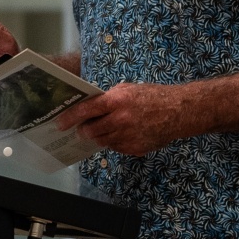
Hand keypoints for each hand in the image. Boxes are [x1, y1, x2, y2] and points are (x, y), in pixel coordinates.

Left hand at [56, 81, 186, 155]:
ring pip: (102, 141)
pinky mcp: (134, 148)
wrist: (178, 111)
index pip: (86, 111)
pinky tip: (122, 133)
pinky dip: (115, 142)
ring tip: (104, 129)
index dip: (70, 118)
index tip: (60, 123)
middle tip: (82, 128)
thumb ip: (109, 98)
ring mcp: (128, 136)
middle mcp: (120, 120)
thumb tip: (91, 106)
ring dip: (99, 136)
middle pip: (90, 131)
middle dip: (84, 130)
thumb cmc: (153, 96)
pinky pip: (116, 147)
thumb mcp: (128, 89)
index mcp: (117, 101)